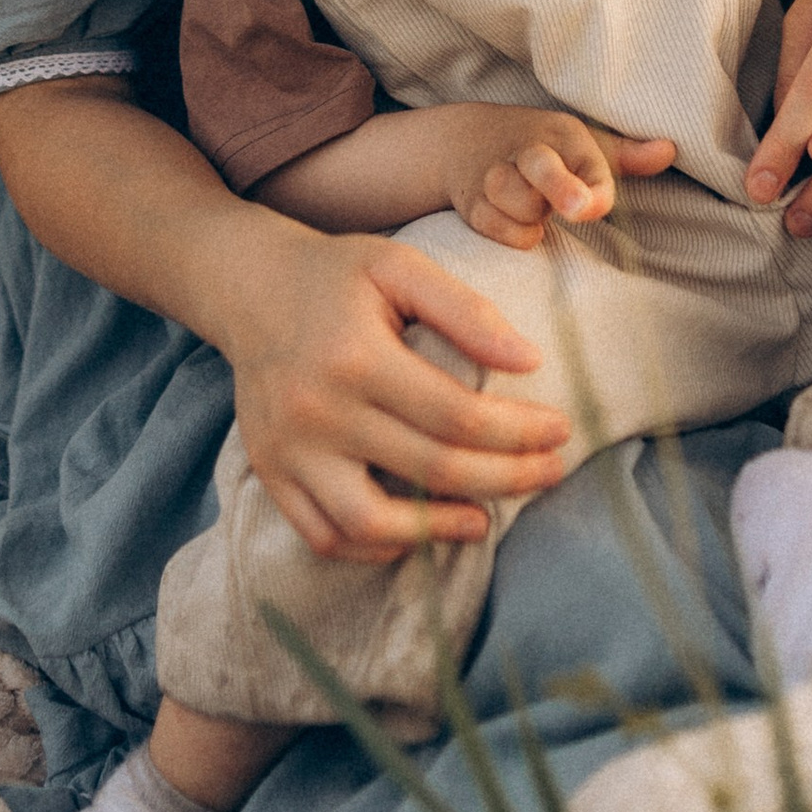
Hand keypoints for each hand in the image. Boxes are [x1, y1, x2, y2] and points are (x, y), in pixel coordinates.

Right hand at [214, 212, 575, 563]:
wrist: (249, 287)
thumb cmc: (337, 275)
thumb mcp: (400, 266)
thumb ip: (465, 310)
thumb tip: (530, 362)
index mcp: (355, 357)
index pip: (456, 416)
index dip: (519, 432)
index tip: (561, 430)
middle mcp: (317, 413)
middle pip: (429, 468)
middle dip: (506, 477)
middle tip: (551, 471)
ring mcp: (288, 451)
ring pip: (371, 520)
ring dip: (439, 529)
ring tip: (485, 520)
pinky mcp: (270, 474)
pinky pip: (325, 535)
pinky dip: (376, 545)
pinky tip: (419, 528)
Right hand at [448, 108, 677, 249]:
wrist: (461, 140)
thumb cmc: (539, 148)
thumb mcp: (582, 144)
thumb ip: (627, 155)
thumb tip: (670, 150)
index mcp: (562, 135)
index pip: (585, 160)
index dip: (592, 188)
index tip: (592, 205)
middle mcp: (529, 150)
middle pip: (542, 168)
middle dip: (560, 187)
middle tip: (578, 206)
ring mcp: (496, 176)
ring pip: (521, 208)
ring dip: (533, 216)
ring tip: (533, 205)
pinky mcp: (473, 203)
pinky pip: (500, 230)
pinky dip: (511, 233)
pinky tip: (512, 218)